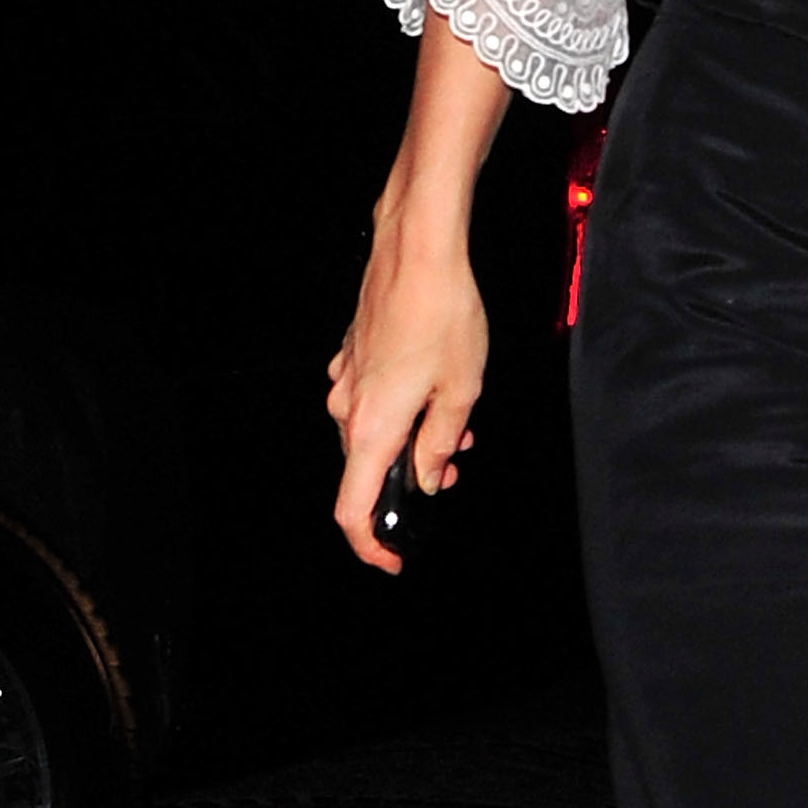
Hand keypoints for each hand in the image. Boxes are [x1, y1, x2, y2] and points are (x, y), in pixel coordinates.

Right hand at [327, 205, 488, 574]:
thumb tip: (427, 478)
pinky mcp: (352, 354)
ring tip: (458, 421)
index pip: (352, 509)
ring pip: (373, 431)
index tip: (393, 557)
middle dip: (409, 479)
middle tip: (453, 468)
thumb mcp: (462, 389)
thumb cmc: (444, 314)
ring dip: (410, 439)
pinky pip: (371, 398)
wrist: (417, 250)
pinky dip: (400, 408)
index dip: (370, 543)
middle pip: (366, 469)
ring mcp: (345, 378)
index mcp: (370, 427)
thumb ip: (441, 443)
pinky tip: (436, 387)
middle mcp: (345, 407)